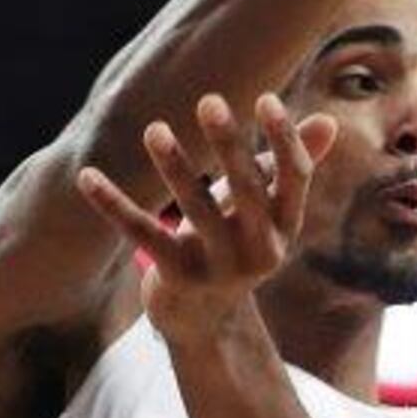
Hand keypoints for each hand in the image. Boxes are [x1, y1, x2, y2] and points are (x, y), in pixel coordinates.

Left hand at [70, 95, 339, 340]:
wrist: (205, 319)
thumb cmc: (237, 243)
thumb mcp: (265, 210)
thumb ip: (290, 168)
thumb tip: (330, 122)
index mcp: (286, 227)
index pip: (295, 178)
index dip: (284, 139)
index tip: (264, 98)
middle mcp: (260, 250)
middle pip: (247, 190)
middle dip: (228, 144)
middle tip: (209, 100)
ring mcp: (219, 267)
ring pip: (194, 210)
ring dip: (174, 166)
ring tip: (154, 129)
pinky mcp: (177, 278)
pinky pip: (142, 234)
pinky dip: (112, 203)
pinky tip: (87, 175)